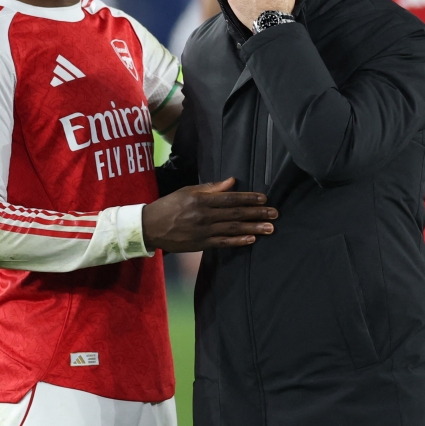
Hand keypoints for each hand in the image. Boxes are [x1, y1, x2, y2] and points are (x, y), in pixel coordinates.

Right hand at [142, 177, 276, 251]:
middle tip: (275, 213)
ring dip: (253, 228)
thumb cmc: (169, 205)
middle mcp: (204, 216)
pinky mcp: (201, 244)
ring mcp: (203, 232)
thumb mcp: (188, 191)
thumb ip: (211, 188)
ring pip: (233, 229)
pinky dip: (238, 242)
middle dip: (257, 213)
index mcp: (201, 200)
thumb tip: (232, 181)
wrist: (150, 227)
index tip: (264, 198)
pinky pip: (223, 243)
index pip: (230, 199)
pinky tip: (251, 239)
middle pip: (235, 214)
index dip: (249, 198)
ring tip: (270, 228)